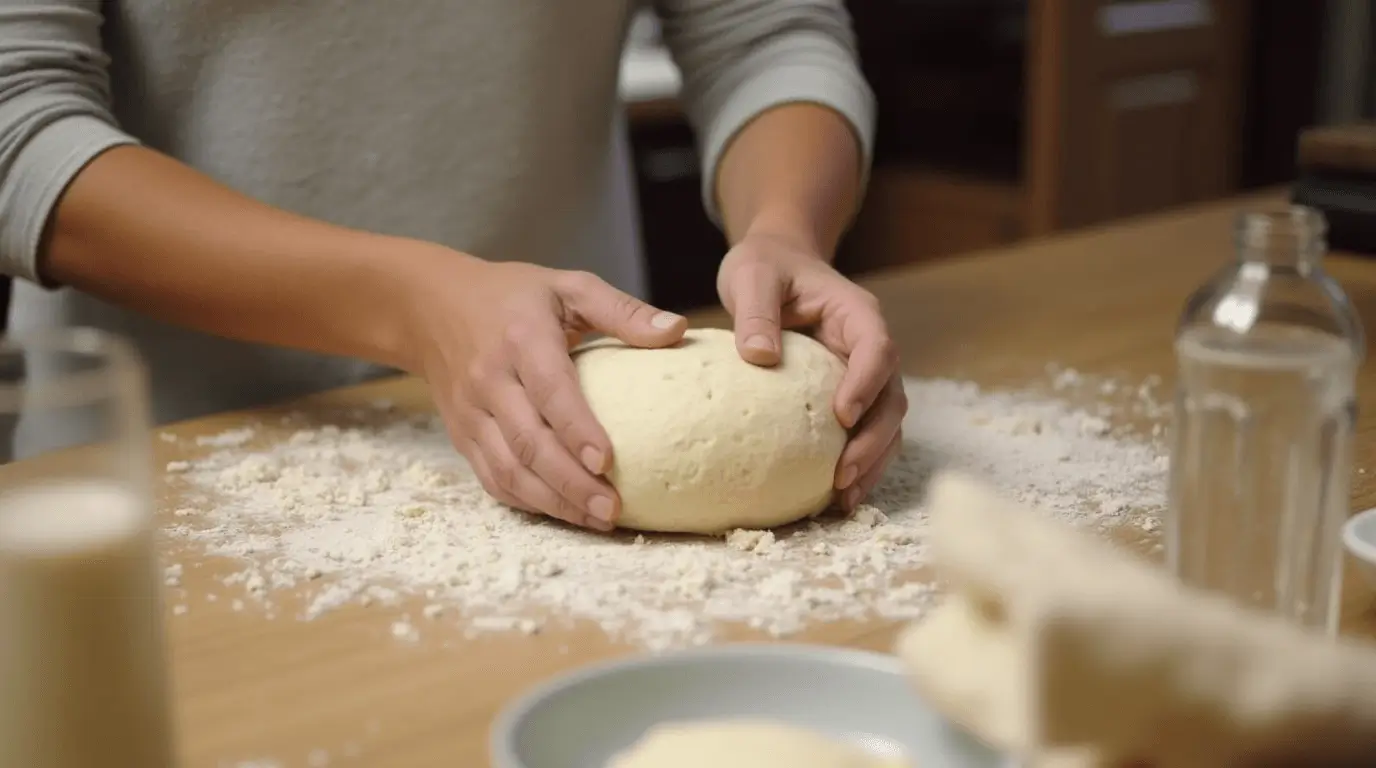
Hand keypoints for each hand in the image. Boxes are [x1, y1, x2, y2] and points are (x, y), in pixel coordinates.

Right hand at [401, 251, 686, 530]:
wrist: (432, 307)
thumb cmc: (513, 296)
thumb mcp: (567, 286)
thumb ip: (622, 310)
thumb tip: (678, 331)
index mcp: (520, 339)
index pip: (549, 390)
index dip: (577, 429)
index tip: (608, 461)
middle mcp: (490, 380)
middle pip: (528, 442)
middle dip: (571, 483)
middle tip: (612, 509)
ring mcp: (471, 412)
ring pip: (508, 469)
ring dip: (552, 502)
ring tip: (597, 520)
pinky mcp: (462, 436)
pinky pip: (492, 478)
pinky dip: (527, 502)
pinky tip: (563, 514)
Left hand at [717, 230, 905, 510]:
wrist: (777, 265)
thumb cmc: (766, 267)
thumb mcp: (753, 277)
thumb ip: (756, 311)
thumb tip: (759, 357)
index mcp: (857, 315)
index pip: (877, 350)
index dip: (866, 384)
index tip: (843, 417)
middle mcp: (869, 348)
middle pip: (891, 398)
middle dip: (874, 440)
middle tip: (843, 474)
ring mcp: (864, 376)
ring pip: (886, 424)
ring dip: (872, 462)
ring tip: (844, 500)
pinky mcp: (850, 397)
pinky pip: (865, 433)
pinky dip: (858, 464)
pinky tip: (834, 496)